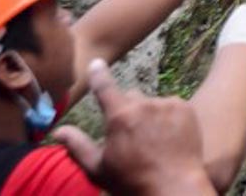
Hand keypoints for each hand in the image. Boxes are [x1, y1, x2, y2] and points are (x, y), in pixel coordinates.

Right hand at [52, 59, 213, 195]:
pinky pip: (172, 106)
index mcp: (120, 116)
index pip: (105, 88)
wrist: (173, 186)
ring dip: (150, 115)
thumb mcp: (98, 168)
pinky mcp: (186, 108)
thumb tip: (58, 130)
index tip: (96, 63)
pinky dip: (169, 117)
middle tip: (131, 135)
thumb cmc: (131, 180)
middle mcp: (144, 104)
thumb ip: (77, 146)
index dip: (99, 75)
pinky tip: (169, 137)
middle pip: (131, 98)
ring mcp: (168, 104)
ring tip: (154, 141)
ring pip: (153, 103)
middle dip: (127, 111)